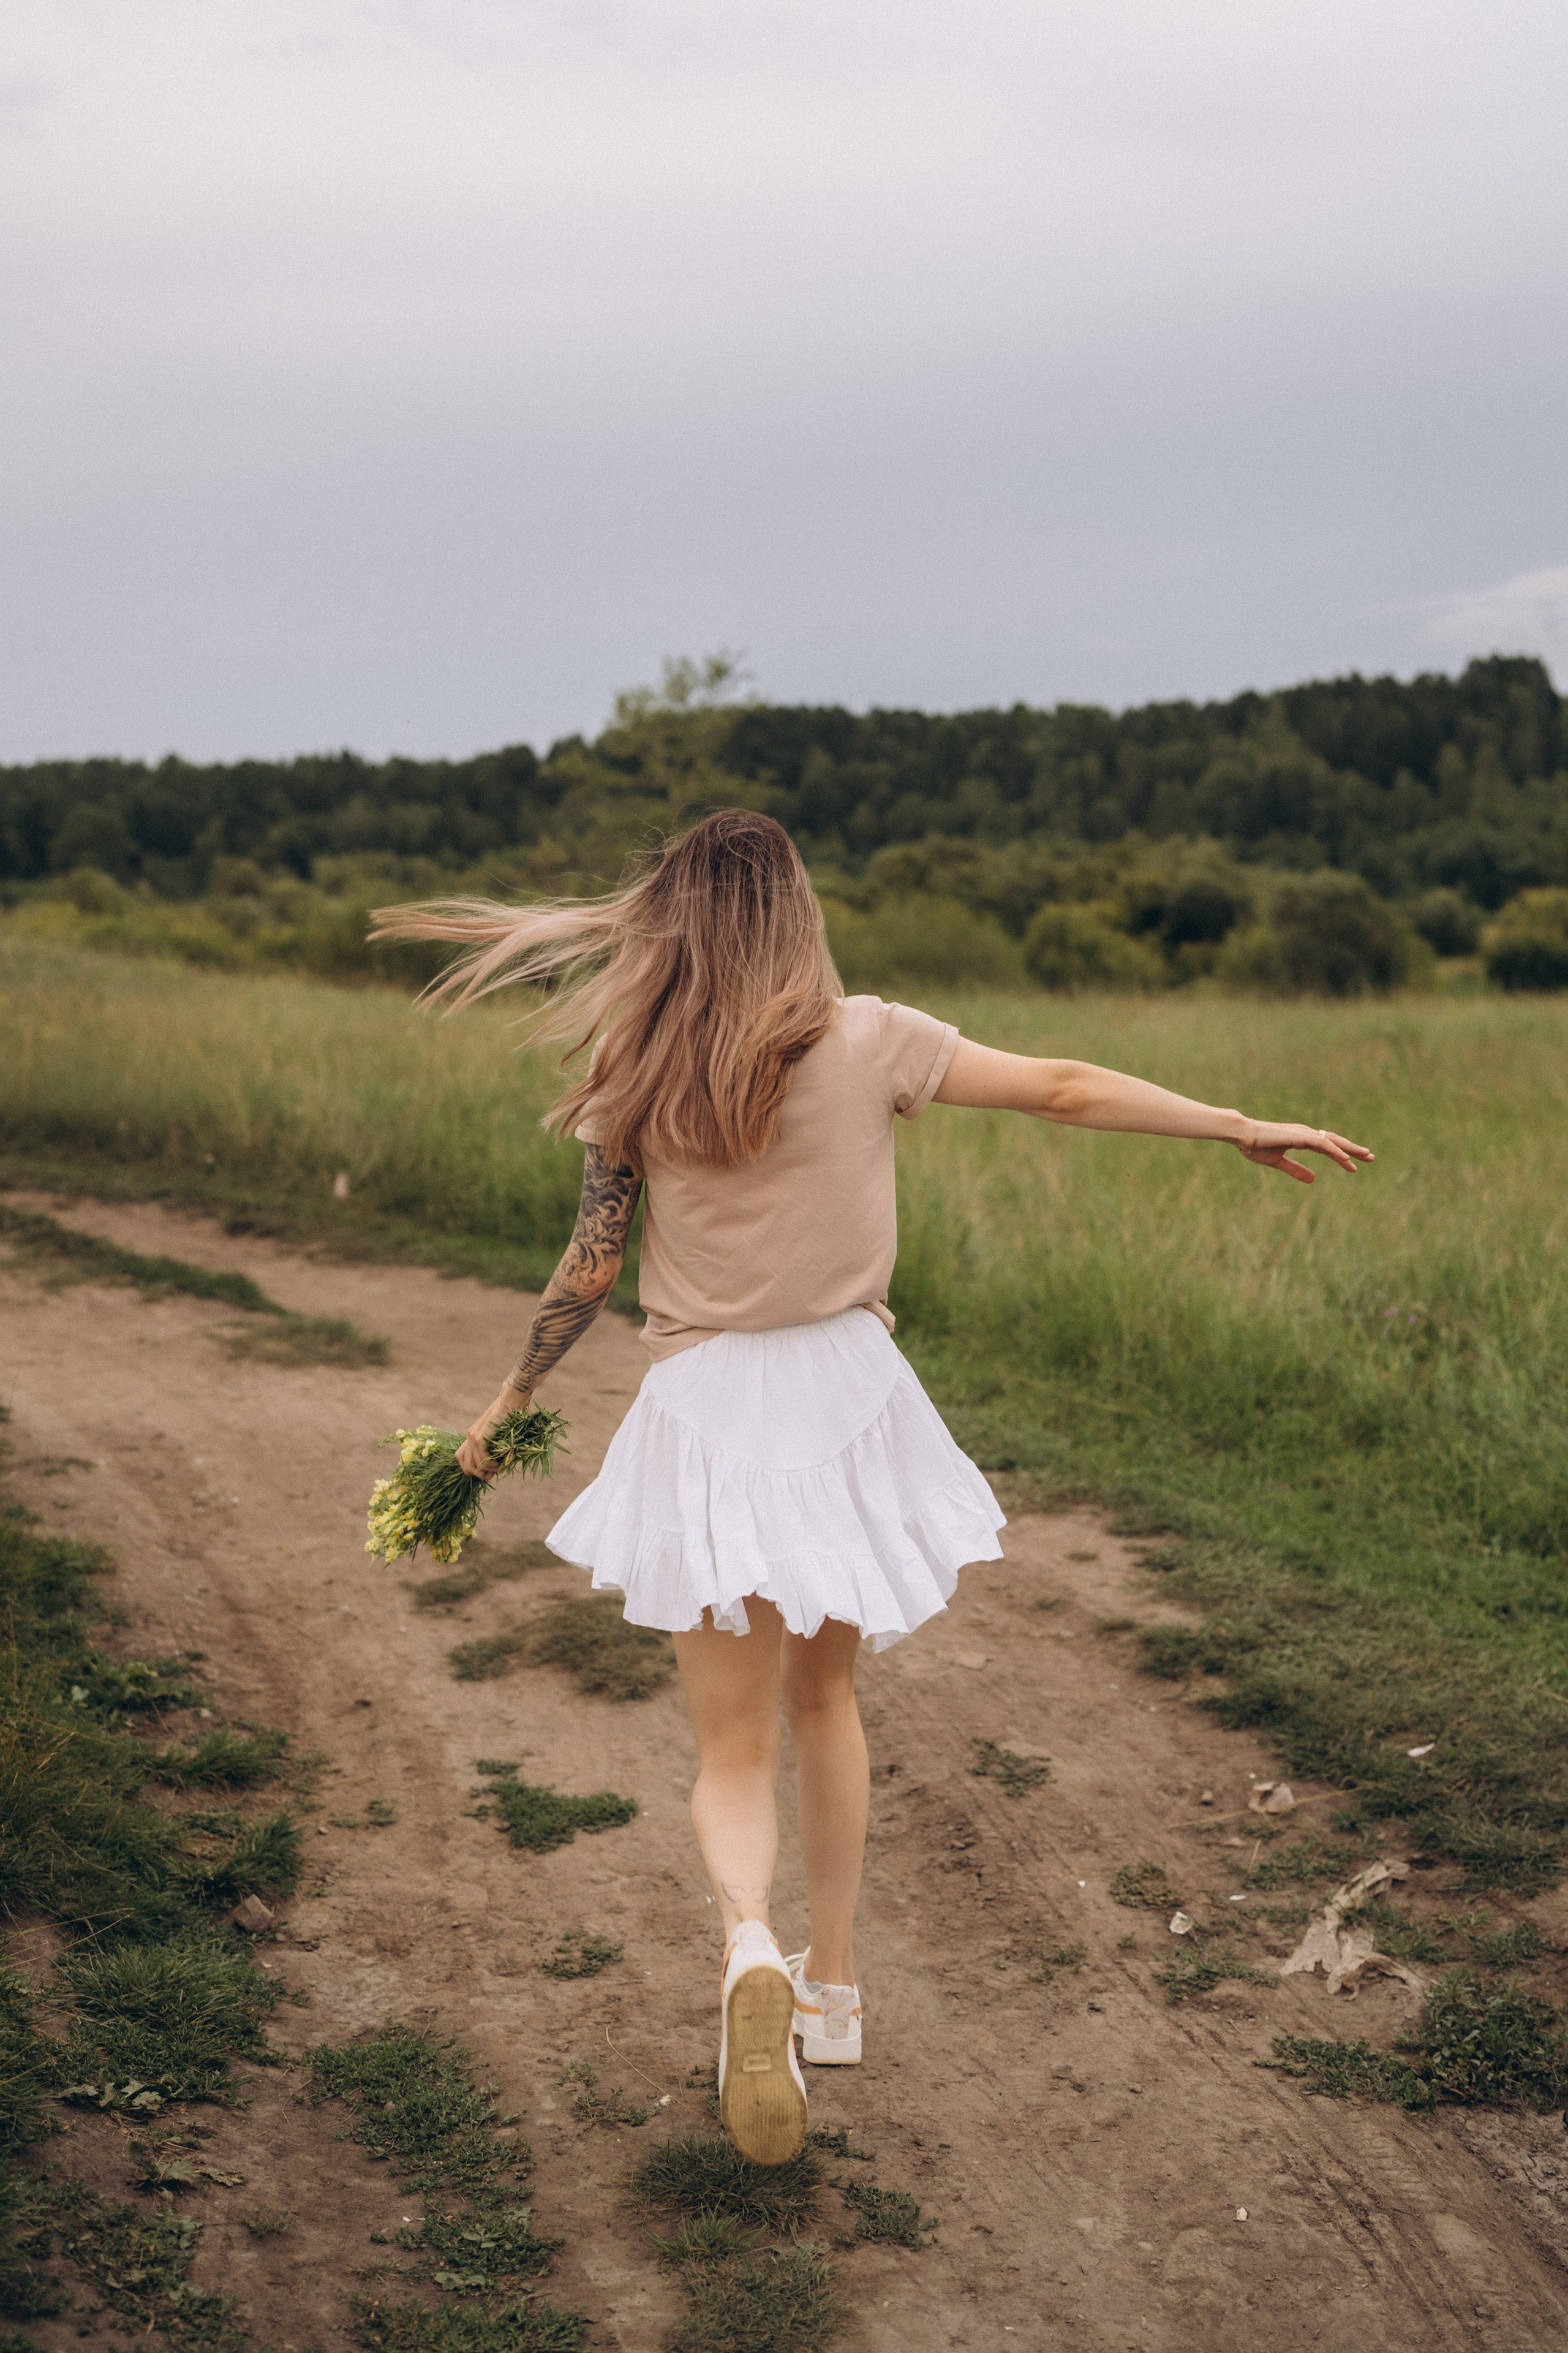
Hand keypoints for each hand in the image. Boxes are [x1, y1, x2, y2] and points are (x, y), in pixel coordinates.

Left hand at [456, 1385, 531, 1478]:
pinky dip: (490, 1464)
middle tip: (492, 1475)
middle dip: (479, 1475)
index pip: (462, 1459)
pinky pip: (481, 1457)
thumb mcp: (501, 1434)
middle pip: (465, 1465)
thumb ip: (496, 1447)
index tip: (487, 1473)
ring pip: (474, 1463)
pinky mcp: (480, 1435)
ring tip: (499, 1469)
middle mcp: (470, 1436)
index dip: (473, 1470)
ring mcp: (473, 1435)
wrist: (513, 1398)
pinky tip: (499, 1463)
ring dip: (487, 1470)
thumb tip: (496, 1467)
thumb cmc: (512, 1415)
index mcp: (473, 1436)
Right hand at [1234, 1122, 1373, 1183]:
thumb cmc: (1256, 1147)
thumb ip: (1296, 1170)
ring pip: (1333, 1141)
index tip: (1354, 1165)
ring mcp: (1304, 1134)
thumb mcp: (1278, 1162)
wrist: (1242, 1135)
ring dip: (1350, 1149)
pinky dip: (1335, 1150)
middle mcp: (1306, 1134)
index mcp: (1302, 1139)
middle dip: (1353, 1150)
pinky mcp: (1300, 1137)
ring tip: (1365, 1157)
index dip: (1342, 1155)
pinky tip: (1346, 1158)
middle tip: (1370, 1157)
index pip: (1328, 1147)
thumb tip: (1313, 1180)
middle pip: (1335, 1141)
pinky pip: (1323, 1144)